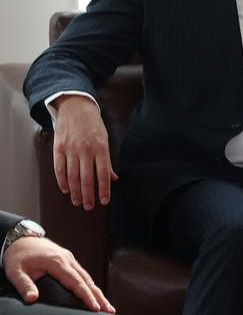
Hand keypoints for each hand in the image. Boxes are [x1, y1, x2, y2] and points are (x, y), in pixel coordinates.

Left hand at [3, 235, 113, 312]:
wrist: (20, 238)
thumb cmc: (17, 255)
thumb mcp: (15, 271)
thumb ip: (24, 285)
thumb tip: (32, 299)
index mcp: (57, 262)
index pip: (76, 282)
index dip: (86, 296)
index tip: (95, 308)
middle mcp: (67, 259)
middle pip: (88, 280)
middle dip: (99, 296)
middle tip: (110, 310)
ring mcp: (70, 259)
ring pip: (87, 277)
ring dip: (97, 292)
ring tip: (107, 306)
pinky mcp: (68, 260)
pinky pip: (83, 274)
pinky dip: (91, 285)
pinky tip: (95, 293)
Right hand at [51, 94, 116, 209]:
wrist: (76, 107)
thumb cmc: (93, 124)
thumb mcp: (105, 139)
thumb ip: (107, 161)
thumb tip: (113, 178)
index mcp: (100, 148)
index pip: (102, 174)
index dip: (103, 189)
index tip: (104, 201)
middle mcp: (85, 150)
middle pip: (86, 178)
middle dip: (88, 195)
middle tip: (89, 206)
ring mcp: (70, 149)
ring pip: (72, 176)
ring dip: (75, 192)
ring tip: (78, 201)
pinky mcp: (58, 148)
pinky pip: (59, 169)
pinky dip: (62, 181)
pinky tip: (65, 189)